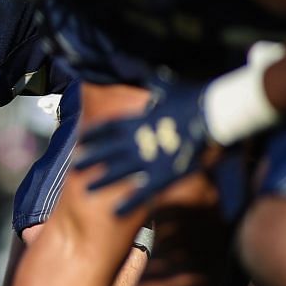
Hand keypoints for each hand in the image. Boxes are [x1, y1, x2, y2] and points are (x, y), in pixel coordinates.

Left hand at [74, 82, 211, 215]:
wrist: (212, 112)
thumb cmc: (193, 99)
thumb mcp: (170, 89)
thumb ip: (157, 84)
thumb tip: (152, 73)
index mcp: (137, 120)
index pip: (108, 127)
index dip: (93, 134)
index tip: (80, 139)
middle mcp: (136, 139)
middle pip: (106, 152)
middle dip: (90, 159)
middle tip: (73, 168)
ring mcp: (147, 158)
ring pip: (117, 172)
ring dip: (101, 181)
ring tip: (86, 190)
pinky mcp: (162, 174)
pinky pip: (141, 191)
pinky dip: (128, 202)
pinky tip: (115, 212)